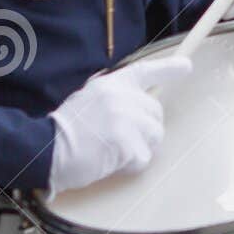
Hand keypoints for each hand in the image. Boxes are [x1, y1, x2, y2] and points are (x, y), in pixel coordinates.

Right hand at [48, 59, 193, 193]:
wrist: (46, 147)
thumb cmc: (66, 130)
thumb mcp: (89, 100)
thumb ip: (115, 100)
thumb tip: (140, 110)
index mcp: (111, 84)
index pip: (145, 71)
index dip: (167, 69)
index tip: (187, 67)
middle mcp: (122, 97)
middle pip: (156, 114)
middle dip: (146, 130)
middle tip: (120, 140)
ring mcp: (126, 119)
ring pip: (155, 136)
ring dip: (140, 148)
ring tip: (112, 150)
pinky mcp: (128, 143)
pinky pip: (143, 159)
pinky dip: (130, 165)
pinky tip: (110, 161)